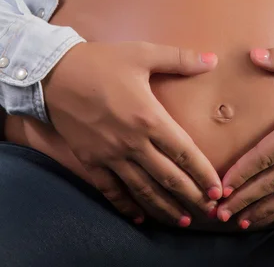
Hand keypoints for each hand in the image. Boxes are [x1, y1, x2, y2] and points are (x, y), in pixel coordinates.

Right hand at [43, 41, 221, 226]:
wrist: (54, 73)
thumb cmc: (102, 62)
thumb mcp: (143, 53)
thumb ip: (180, 59)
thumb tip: (212, 59)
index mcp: (149, 118)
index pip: (184, 153)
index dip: (203, 174)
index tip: (218, 189)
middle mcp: (132, 143)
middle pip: (168, 178)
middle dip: (192, 197)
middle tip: (210, 211)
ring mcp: (110, 155)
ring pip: (143, 190)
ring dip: (165, 208)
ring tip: (183, 221)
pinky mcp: (90, 160)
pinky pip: (111, 190)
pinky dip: (126, 206)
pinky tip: (140, 217)